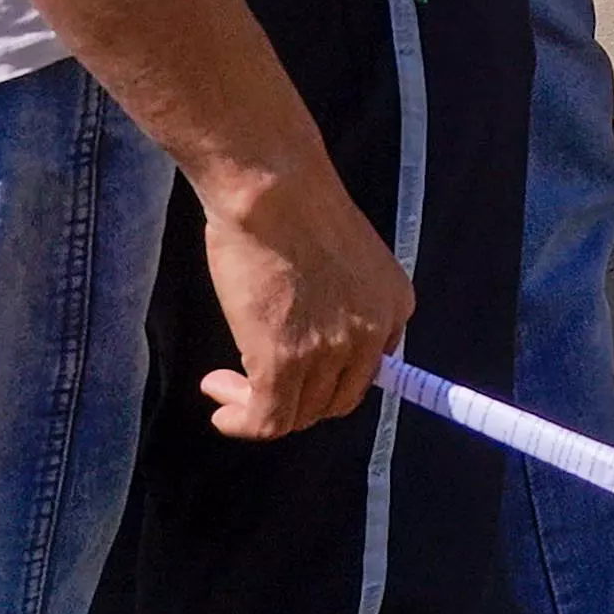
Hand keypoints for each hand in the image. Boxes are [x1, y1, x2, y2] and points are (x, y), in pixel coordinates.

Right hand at [193, 162, 408, 439]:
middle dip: (293, 401)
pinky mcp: (285, 361)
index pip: (367, 371)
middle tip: (250, 384)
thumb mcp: (347, 262)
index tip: (293, 378)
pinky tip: (220, 406)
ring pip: (299, 414)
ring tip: (225, 388)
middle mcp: (372, 334)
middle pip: (335, 400)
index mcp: (394, 306)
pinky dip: (241, 422)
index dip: (324, 381)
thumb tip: (313, 334)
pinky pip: (268, 420)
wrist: (273, 190)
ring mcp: (330, 351)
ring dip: (258, 409)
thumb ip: (342, 303)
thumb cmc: (296, 210)